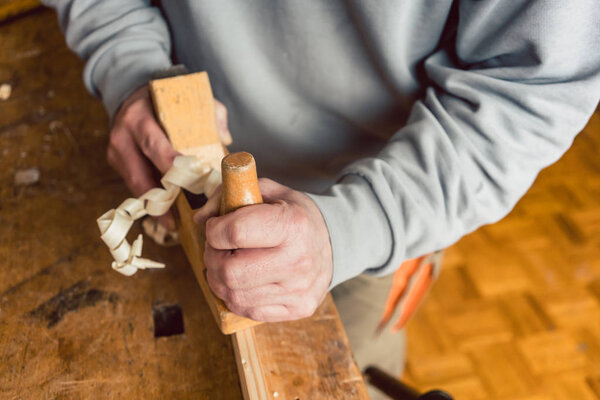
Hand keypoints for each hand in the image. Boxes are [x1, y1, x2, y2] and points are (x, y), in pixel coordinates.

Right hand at [107, 85, 231, 228]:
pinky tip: (165, 215)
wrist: (131, 94)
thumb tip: (225, 137)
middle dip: (161, 197)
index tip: (190, 182)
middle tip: (181, 217)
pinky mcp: (116, 162)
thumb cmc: (164, 101)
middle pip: (140, 173)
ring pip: (135, 185)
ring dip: (154, 206)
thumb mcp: (184, 99)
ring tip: (173, 224)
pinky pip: (134, 185)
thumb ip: (208, 112)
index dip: (170, 166)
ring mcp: (116, 151)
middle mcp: (123, 136)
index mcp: (140, 118)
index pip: (154, 145)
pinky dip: (150, 200)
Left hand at [194, 179, 332, 321]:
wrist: (330, 244)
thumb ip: (231, 195)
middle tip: (217, 249)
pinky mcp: (297, 308)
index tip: (216, 227)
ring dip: (219, 279)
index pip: (235, 232)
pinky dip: (235, 296)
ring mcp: (298, 289)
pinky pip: (248, 311)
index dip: (214, 230)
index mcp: (292, 225)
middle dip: (212, 258)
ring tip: (227, 264)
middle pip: (229, 271)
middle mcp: (298, 260)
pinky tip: (242, 281)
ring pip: (233, 295)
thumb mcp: (268, 192)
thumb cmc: (293, 216)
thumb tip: (200, 218)